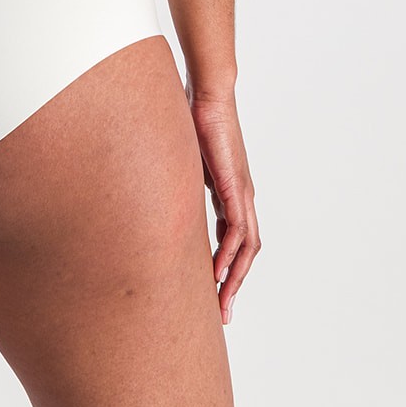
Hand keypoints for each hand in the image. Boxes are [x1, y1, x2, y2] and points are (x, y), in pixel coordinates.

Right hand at [188, 91, 259, 324]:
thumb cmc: (195, 118)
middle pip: (246, 251)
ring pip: (247, 246)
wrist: (209, 94)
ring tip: (222, 302)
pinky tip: (219, 270)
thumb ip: (180, 182)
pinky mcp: (236, 185)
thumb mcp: (185, 161)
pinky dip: (231, 253)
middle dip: (234, 284)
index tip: (213, 292)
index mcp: (230, 192)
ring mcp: (242, 191)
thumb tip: (157, 194)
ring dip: (235, 277)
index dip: (227, 267)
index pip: (234, 239)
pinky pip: (238, 229)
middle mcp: (241, 196)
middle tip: (222, 312)